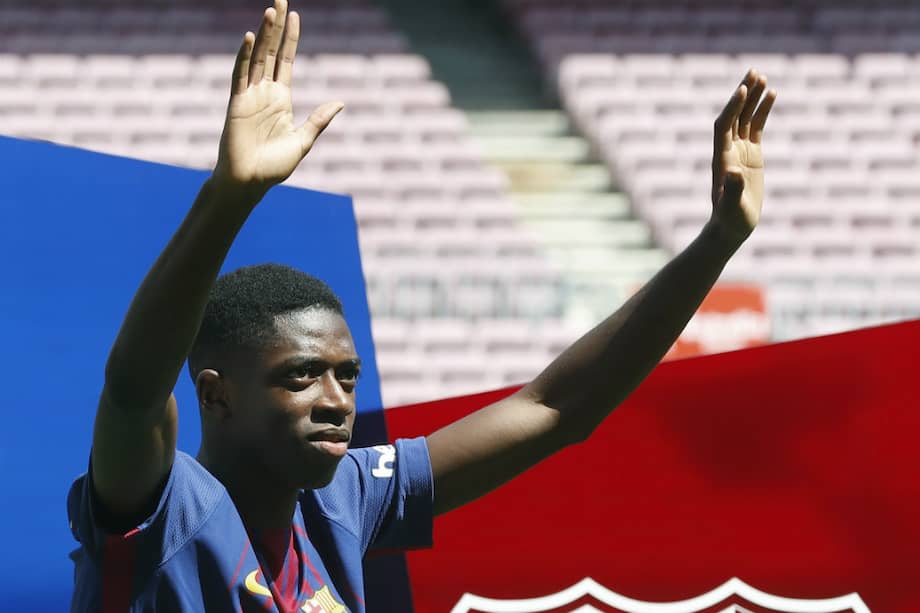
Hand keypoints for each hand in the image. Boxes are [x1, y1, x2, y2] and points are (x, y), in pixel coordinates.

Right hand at [213, 0, 342, 191]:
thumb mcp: (303, 141)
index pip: (287, 61)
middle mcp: (265, 92)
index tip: (296, 16)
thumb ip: (319, 120)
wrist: (249, 183)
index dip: (291, 38)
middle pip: (272, 52)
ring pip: (257, 57)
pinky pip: (240, 75)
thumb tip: (340, 102)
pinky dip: (244, 56)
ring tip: (271, 10)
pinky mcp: (237, 104)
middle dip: (277, 27)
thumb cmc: (273, 167)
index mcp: (281, 99)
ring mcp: (249, 96)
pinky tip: (249, 37)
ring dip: (264, 34)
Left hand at [710, 69, 775, 245]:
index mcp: (721, 159)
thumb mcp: (732, 206)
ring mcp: (740, 151)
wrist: (732, 227)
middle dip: (742, 94)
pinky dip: (763, 111)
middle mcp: (728, 150)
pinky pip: (757, 127)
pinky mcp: (752, 155)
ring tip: (764, 77)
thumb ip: (732, 189)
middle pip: (733, 115)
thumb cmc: (730, 219)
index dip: (731, 108)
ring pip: (745, 118)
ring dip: (753, 98)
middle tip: (753, 71)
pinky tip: (772, 95)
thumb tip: (734, 173)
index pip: (723, 126)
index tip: (742, 89)